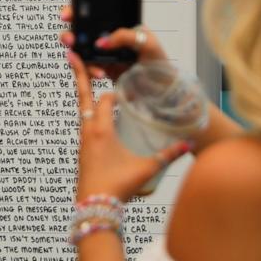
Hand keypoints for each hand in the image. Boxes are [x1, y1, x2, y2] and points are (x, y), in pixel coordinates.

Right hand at [58, 5, 167, 81]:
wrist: (160, 87)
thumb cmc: (157, 59)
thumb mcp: (146, 41)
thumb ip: (123, 37)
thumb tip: (101, 42)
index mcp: (117, 25)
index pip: (94, 14)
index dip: (77, 12)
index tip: (68, 15)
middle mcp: (107, 37)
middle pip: (81, 32)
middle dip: (70, 34)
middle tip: (70, 40)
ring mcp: (102, 54)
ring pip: (80, 51)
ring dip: (77, 55)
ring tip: (83, 60)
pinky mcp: (101, 69)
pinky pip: (87, 68)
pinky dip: (88, 70)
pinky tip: (99, 74)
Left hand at [68, 50, 188, 201]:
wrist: (94, 207)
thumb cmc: (118, 187)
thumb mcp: (146, 169)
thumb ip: (168, 154)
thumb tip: (189, 142)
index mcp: (101, 131)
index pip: (105, 99)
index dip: (114, 90)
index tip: (123, 82)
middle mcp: (88, 132)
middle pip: (83, 96)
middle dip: (80, 75)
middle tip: (71, 53)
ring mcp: (82, 142)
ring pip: (81, 110)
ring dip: (84, 94)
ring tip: (82, 77)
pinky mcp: (82, 152)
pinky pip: (83, 124)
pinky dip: (87, 112)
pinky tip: (95, 115)